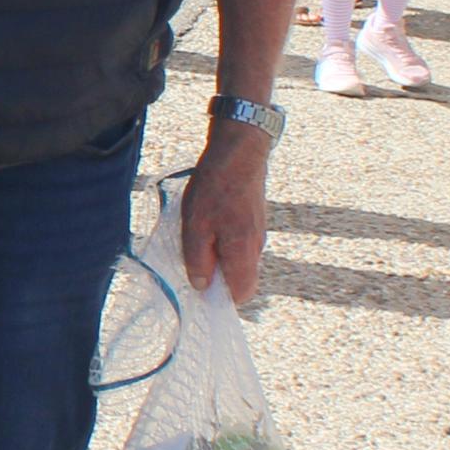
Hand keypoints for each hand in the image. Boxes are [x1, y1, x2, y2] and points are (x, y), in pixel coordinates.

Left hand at [181, 123, 271, 305]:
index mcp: (244, 253)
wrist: (239, 151)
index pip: (241, 294)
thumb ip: (198, 260)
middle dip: (216, 276)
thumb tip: (200, 286)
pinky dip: (222, 241)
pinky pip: (238, 242)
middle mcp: (256, 247)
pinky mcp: (253, 220)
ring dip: (217, 256)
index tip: (198, 292)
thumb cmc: (216, 187)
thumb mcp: (196, 226)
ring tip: (196, 236)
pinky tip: (206, 224)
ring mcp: (257, 233)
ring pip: (237, 259)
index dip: (220, 298)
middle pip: (239, 278)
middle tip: (192, 260)